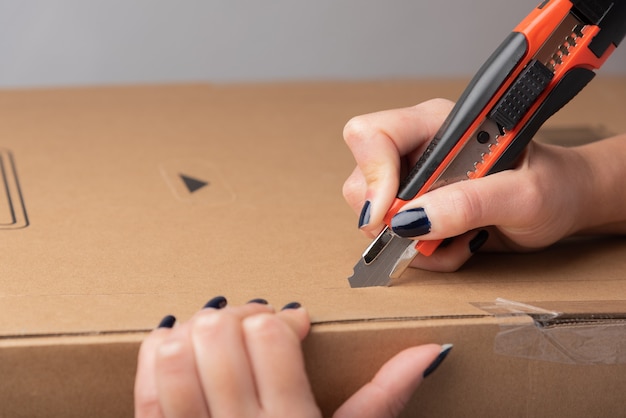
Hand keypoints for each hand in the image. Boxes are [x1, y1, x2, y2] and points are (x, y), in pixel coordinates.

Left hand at [135, 297, 449, 417]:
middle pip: (220, 334)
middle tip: (254, 326)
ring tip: (216, 337)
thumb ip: (386, 396)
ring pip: (176, 356)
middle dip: (238, 317)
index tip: (292, 325)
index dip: (279, 318)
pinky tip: (176, 349)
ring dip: (193, 332)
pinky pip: (145, 389)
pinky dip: (156, 355)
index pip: (270, 336)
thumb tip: (430, 350)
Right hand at [343, 99, 625, 271]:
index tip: (389, 214)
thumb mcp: (523, 195)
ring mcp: (414, 177)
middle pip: (362, 179)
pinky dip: (423, 252)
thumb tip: (412, 220)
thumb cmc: (553, 186)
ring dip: (412, 242)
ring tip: (457, 240)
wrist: (562, 204)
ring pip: (373, 214)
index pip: (372, 134)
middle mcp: (418, 147)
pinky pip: (394, 236)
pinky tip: (457, 243)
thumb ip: (470, 203)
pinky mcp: (417, 205)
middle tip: (429, 234)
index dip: (372, 174)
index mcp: (438, 124)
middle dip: (389, 219)